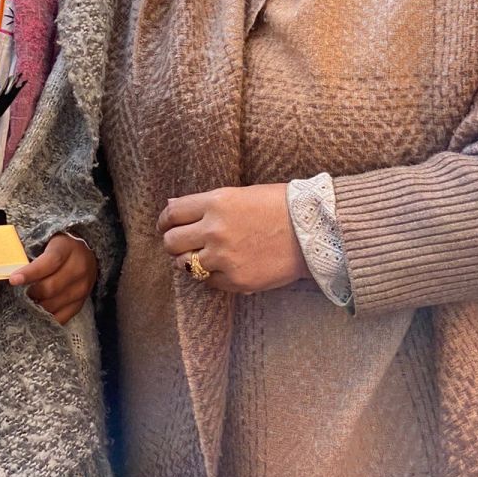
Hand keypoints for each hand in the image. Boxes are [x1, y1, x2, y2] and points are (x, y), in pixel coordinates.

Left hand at [9, 233, 97, 324]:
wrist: (84, 253)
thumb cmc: (58, 246)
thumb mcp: (46, 240)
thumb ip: (28, 251)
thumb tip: (8, 265)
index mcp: (67, 248)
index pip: (49, 262)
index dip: (30, 273)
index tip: (13, 279)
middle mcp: (79, 267)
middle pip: (51, 287)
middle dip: (31, 292)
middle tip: (20, 292)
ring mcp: (82, 287)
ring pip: (54, 304)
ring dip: (37, 305)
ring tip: (28, 300)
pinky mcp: (81, 302)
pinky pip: (62, 317)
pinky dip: (47, 316)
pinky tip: (38, 310)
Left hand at [157, 183, 310, 293]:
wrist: (313, 232)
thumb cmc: (279, 206)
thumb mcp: (240, 194)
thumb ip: (205, 204)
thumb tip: (172, 208)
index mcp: (216, 203)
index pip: (171, 214)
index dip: (164, 222)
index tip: (166, 226)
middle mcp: (214, 230)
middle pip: (171, 242)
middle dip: (173, 243)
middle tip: (183, 244)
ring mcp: (224, 258)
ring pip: (185, 264)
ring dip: (190, 261)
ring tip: (204, 257)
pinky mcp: (236, 281)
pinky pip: (209, 282)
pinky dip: (212, 276)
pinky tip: (226, 267)